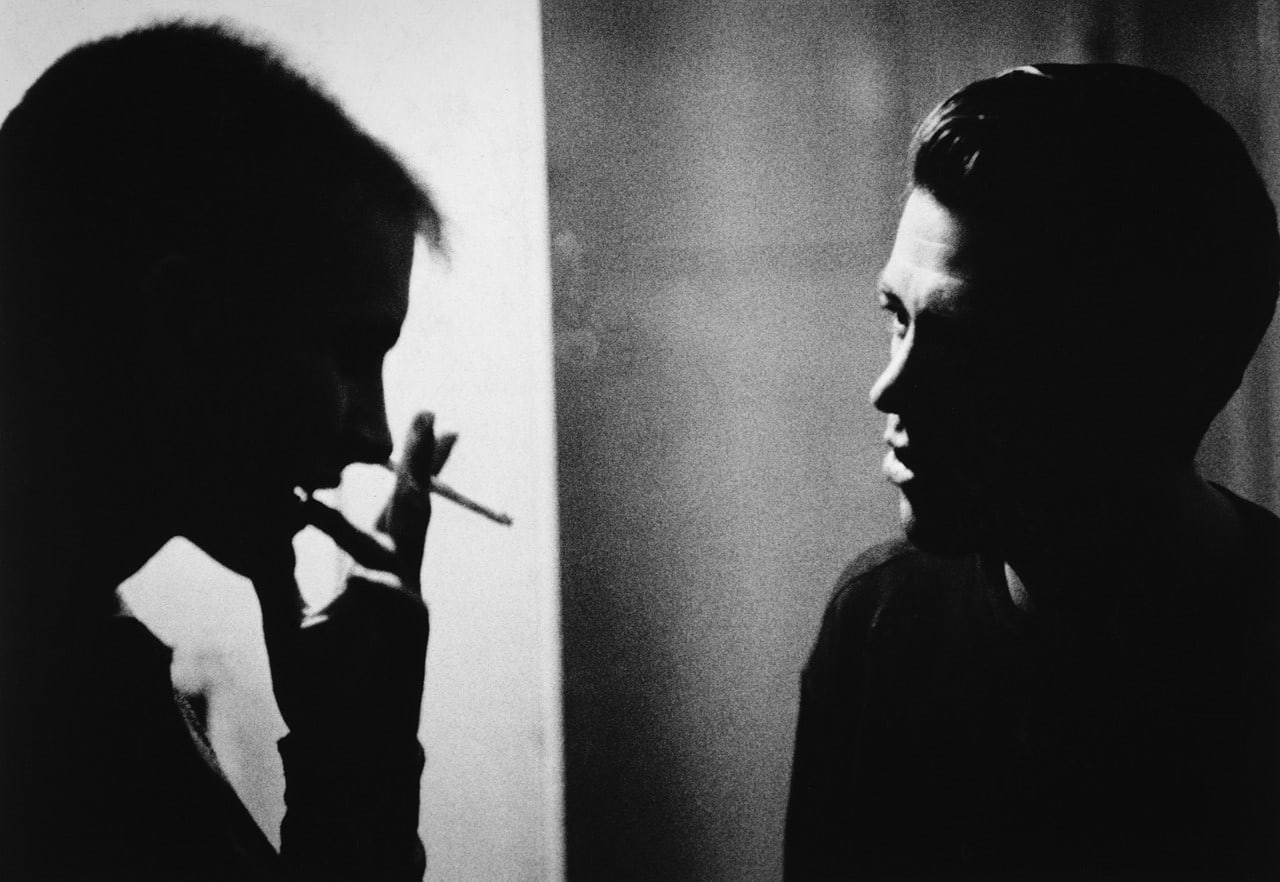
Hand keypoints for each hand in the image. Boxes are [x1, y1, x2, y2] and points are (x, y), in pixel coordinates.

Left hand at [256, 412, 455, 733]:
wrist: (345, 748)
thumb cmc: (321, 690)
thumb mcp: (286, 620)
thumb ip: (280, 572)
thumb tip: (265, 526)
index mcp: (375, 577)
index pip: (388, 513)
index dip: (400, 472)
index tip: (405, 434)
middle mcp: (397, 583)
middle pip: (414, 510)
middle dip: (422, 462)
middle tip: (433, 416)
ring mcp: (408, 605)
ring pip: (394, 545)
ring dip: (362, 520)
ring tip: (324, 499)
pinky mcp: (409, 633)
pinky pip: (390, 598)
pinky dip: (369, 592)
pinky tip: (347, 591)